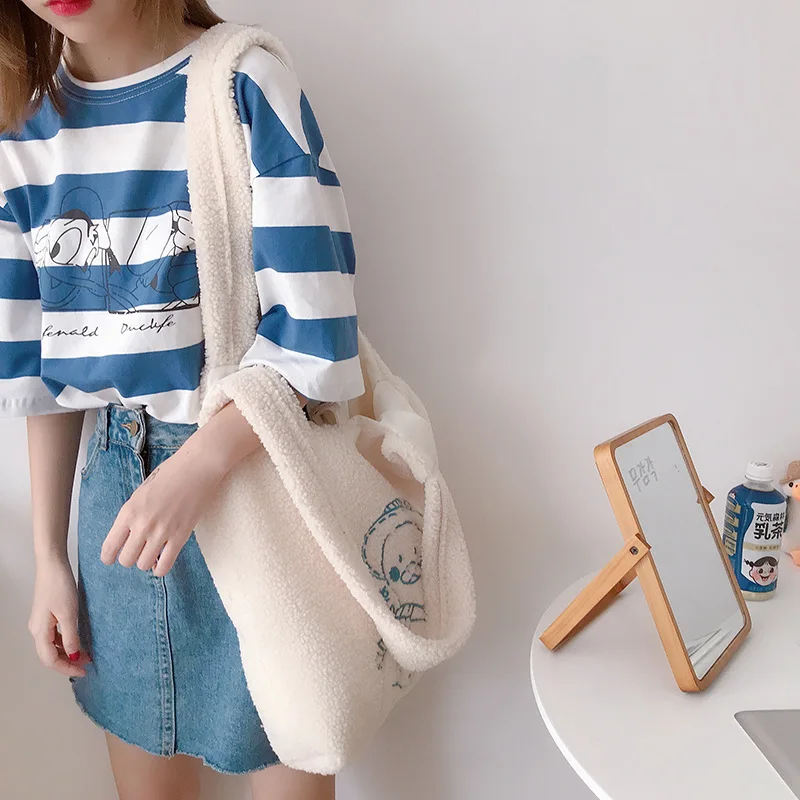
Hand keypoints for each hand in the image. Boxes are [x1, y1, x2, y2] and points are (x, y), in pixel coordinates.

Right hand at [29, 558, 89, 677]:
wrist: (52, 565)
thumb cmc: (59, 585)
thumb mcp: (68, 614)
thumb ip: (70, 637)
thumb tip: (73, 656)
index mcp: (39, 631)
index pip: (50, 660)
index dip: (67, 668)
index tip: (84, 671)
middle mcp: (36, 629)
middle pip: (49, 655)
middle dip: (67, 662)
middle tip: (86, 665)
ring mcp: (41, 622)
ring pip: (52, 646)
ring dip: (68, 652)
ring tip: (86, 654)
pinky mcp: (47, 615)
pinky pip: (54, 635)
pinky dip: (66, 641)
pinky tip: (77, 641)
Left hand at [100, 445, 225, 576]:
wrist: (197, 468)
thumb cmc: (170, 475)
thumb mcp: (141, 493)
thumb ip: (132, 515)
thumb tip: (128, 536)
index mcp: (129, 511)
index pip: (109, 547)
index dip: (108, 557)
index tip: (111, 558)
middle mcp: (142, 524)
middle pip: (126, 560)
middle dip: (129, 558)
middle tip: (137, 551)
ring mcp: (162, 532)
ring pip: (144, 565)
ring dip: (146, 562)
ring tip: (152, 553)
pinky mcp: (181, 536)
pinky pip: (165, 566)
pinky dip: (161, 568)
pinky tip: (162, 561)